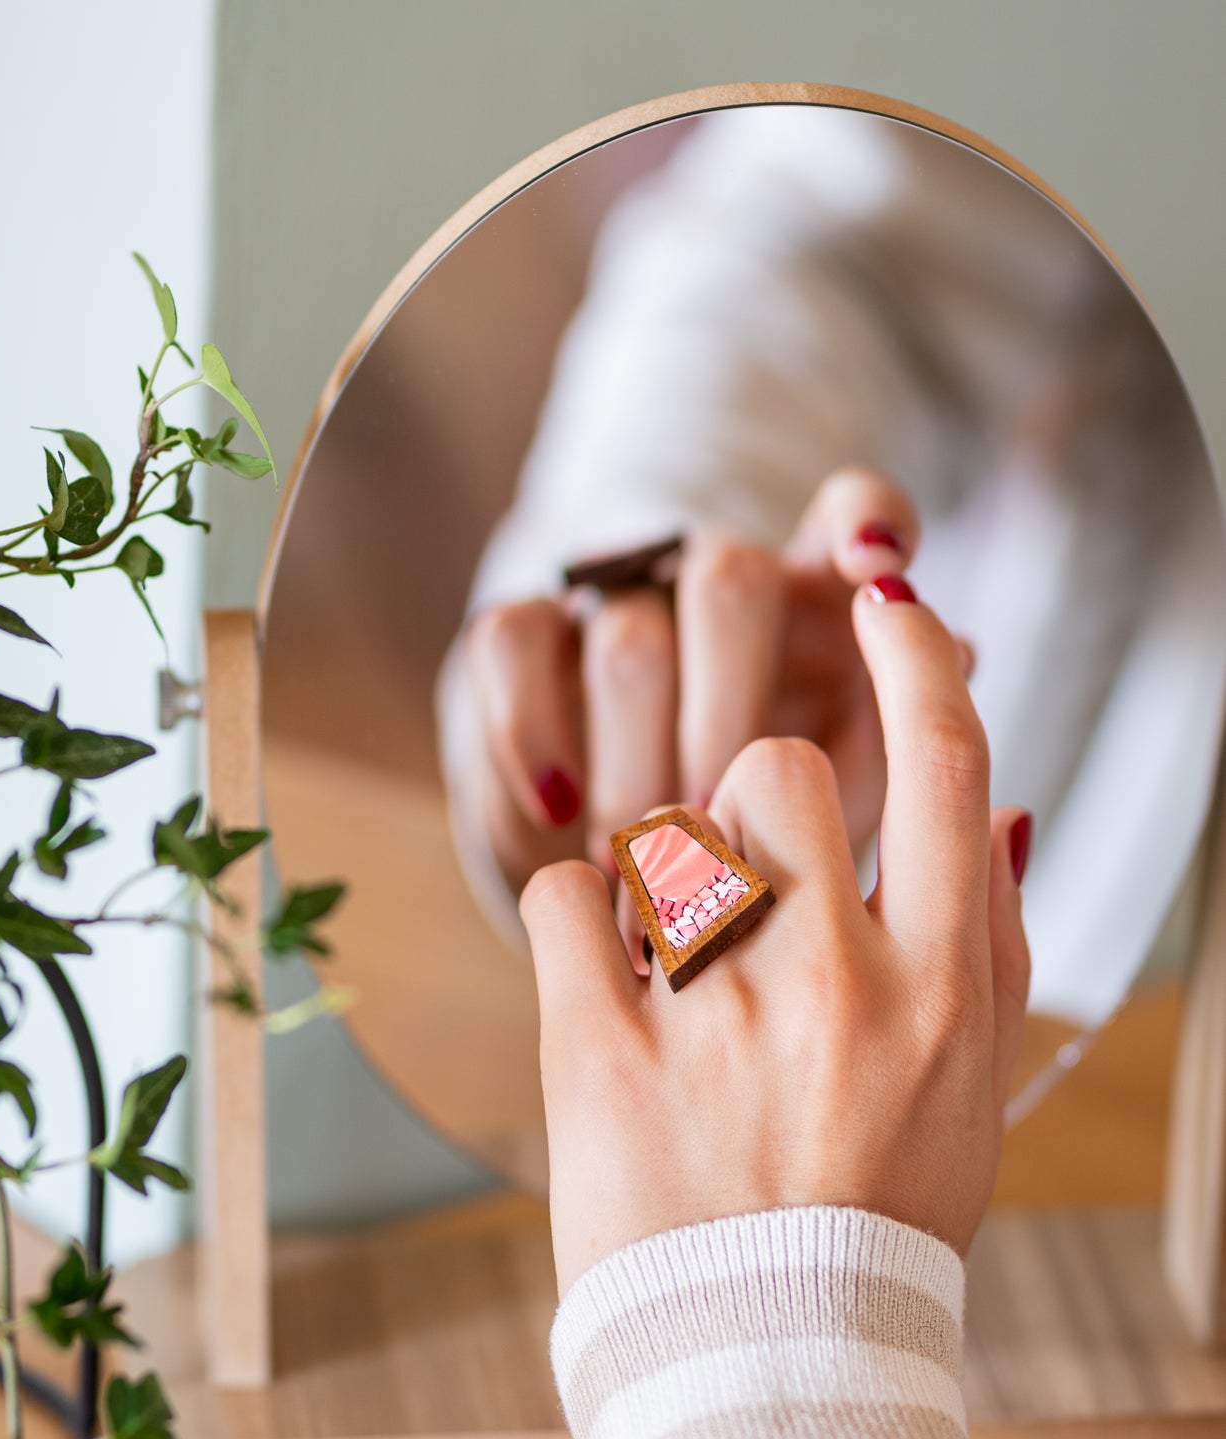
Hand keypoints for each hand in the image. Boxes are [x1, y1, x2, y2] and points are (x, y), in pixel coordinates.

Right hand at [459, 468, 923, 896]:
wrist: (623, 883)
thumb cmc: (766, 854)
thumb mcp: (844, 821)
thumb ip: (909, 765)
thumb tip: (968, 693)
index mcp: (823, 609)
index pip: (854, 511)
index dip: (866, 521)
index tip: (873, 565)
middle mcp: (721, 585)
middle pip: (731, 582)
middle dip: (728, 712)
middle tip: (721, 822)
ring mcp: (617, 602)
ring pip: (629, 630)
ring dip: (636, 757)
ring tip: (645, 864)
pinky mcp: (523, 636)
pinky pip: (512, 640)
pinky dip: (533, 731)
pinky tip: (560, 813)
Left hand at [519, 583, 1030, 1291]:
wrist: (771, 1364)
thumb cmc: (879, 1221)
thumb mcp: (973, 1089)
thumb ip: (992, 943)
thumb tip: (996, 810)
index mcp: (940, 986)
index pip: (944, 760)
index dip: (912, 651)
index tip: (880, 600)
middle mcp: (836, 984)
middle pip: (777, 767)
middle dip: (754, 803)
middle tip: (746, 884)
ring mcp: (713, 1017)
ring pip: (667, 827)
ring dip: (665, 871)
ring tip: (676, 962)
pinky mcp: (599, 1055)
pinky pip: (562, 898)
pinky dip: (571, 918)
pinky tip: (600, 973)